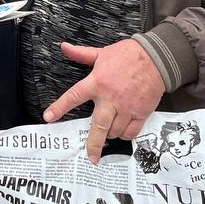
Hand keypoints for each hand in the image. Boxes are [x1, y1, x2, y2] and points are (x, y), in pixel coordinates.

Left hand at [42, 38, 164, 163]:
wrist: (156, 58)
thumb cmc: (128, 55)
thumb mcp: (102, 53)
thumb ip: (81, 54)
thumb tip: (64, 47)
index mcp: (97, 83)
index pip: (73, 97)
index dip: (59, 108)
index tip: (48, 118)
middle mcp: (110, 98)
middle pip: (98, 126)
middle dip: (93, 144)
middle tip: (90, 156)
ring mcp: (126, 107)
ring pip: (114, 131)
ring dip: (109, 135)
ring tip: (107, 132)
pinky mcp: (141, 112)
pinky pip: (131, 132)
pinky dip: (125, 135)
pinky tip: (121, 132)